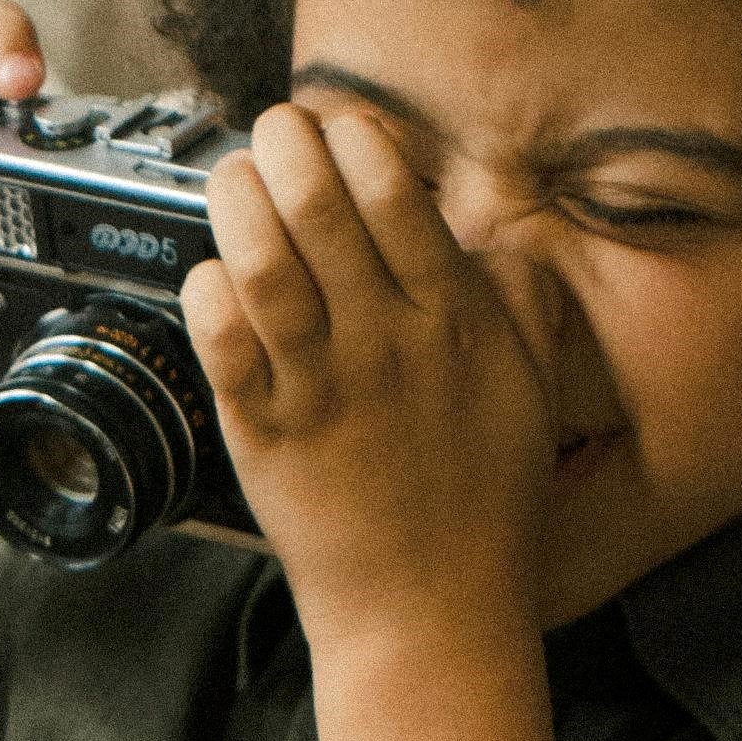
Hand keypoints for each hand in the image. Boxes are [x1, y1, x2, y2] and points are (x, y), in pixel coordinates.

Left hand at [187, 102, 567, 740]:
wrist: (431, 614)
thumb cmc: (483, 505)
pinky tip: (211, 276)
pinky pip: (221, 342)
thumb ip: (521, 304)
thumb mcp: (533, 392)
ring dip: (237, 202)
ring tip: (233, 179)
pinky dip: (207, 293)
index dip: (355, 138)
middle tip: (271, 132)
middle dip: (285, 145)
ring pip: (261, 263)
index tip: (337, 126)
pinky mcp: (264, 434)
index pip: (396, 194)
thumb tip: (494, 239)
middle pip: (319, 207)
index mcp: (454, 323)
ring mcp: (320, 389)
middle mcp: (385, 345)